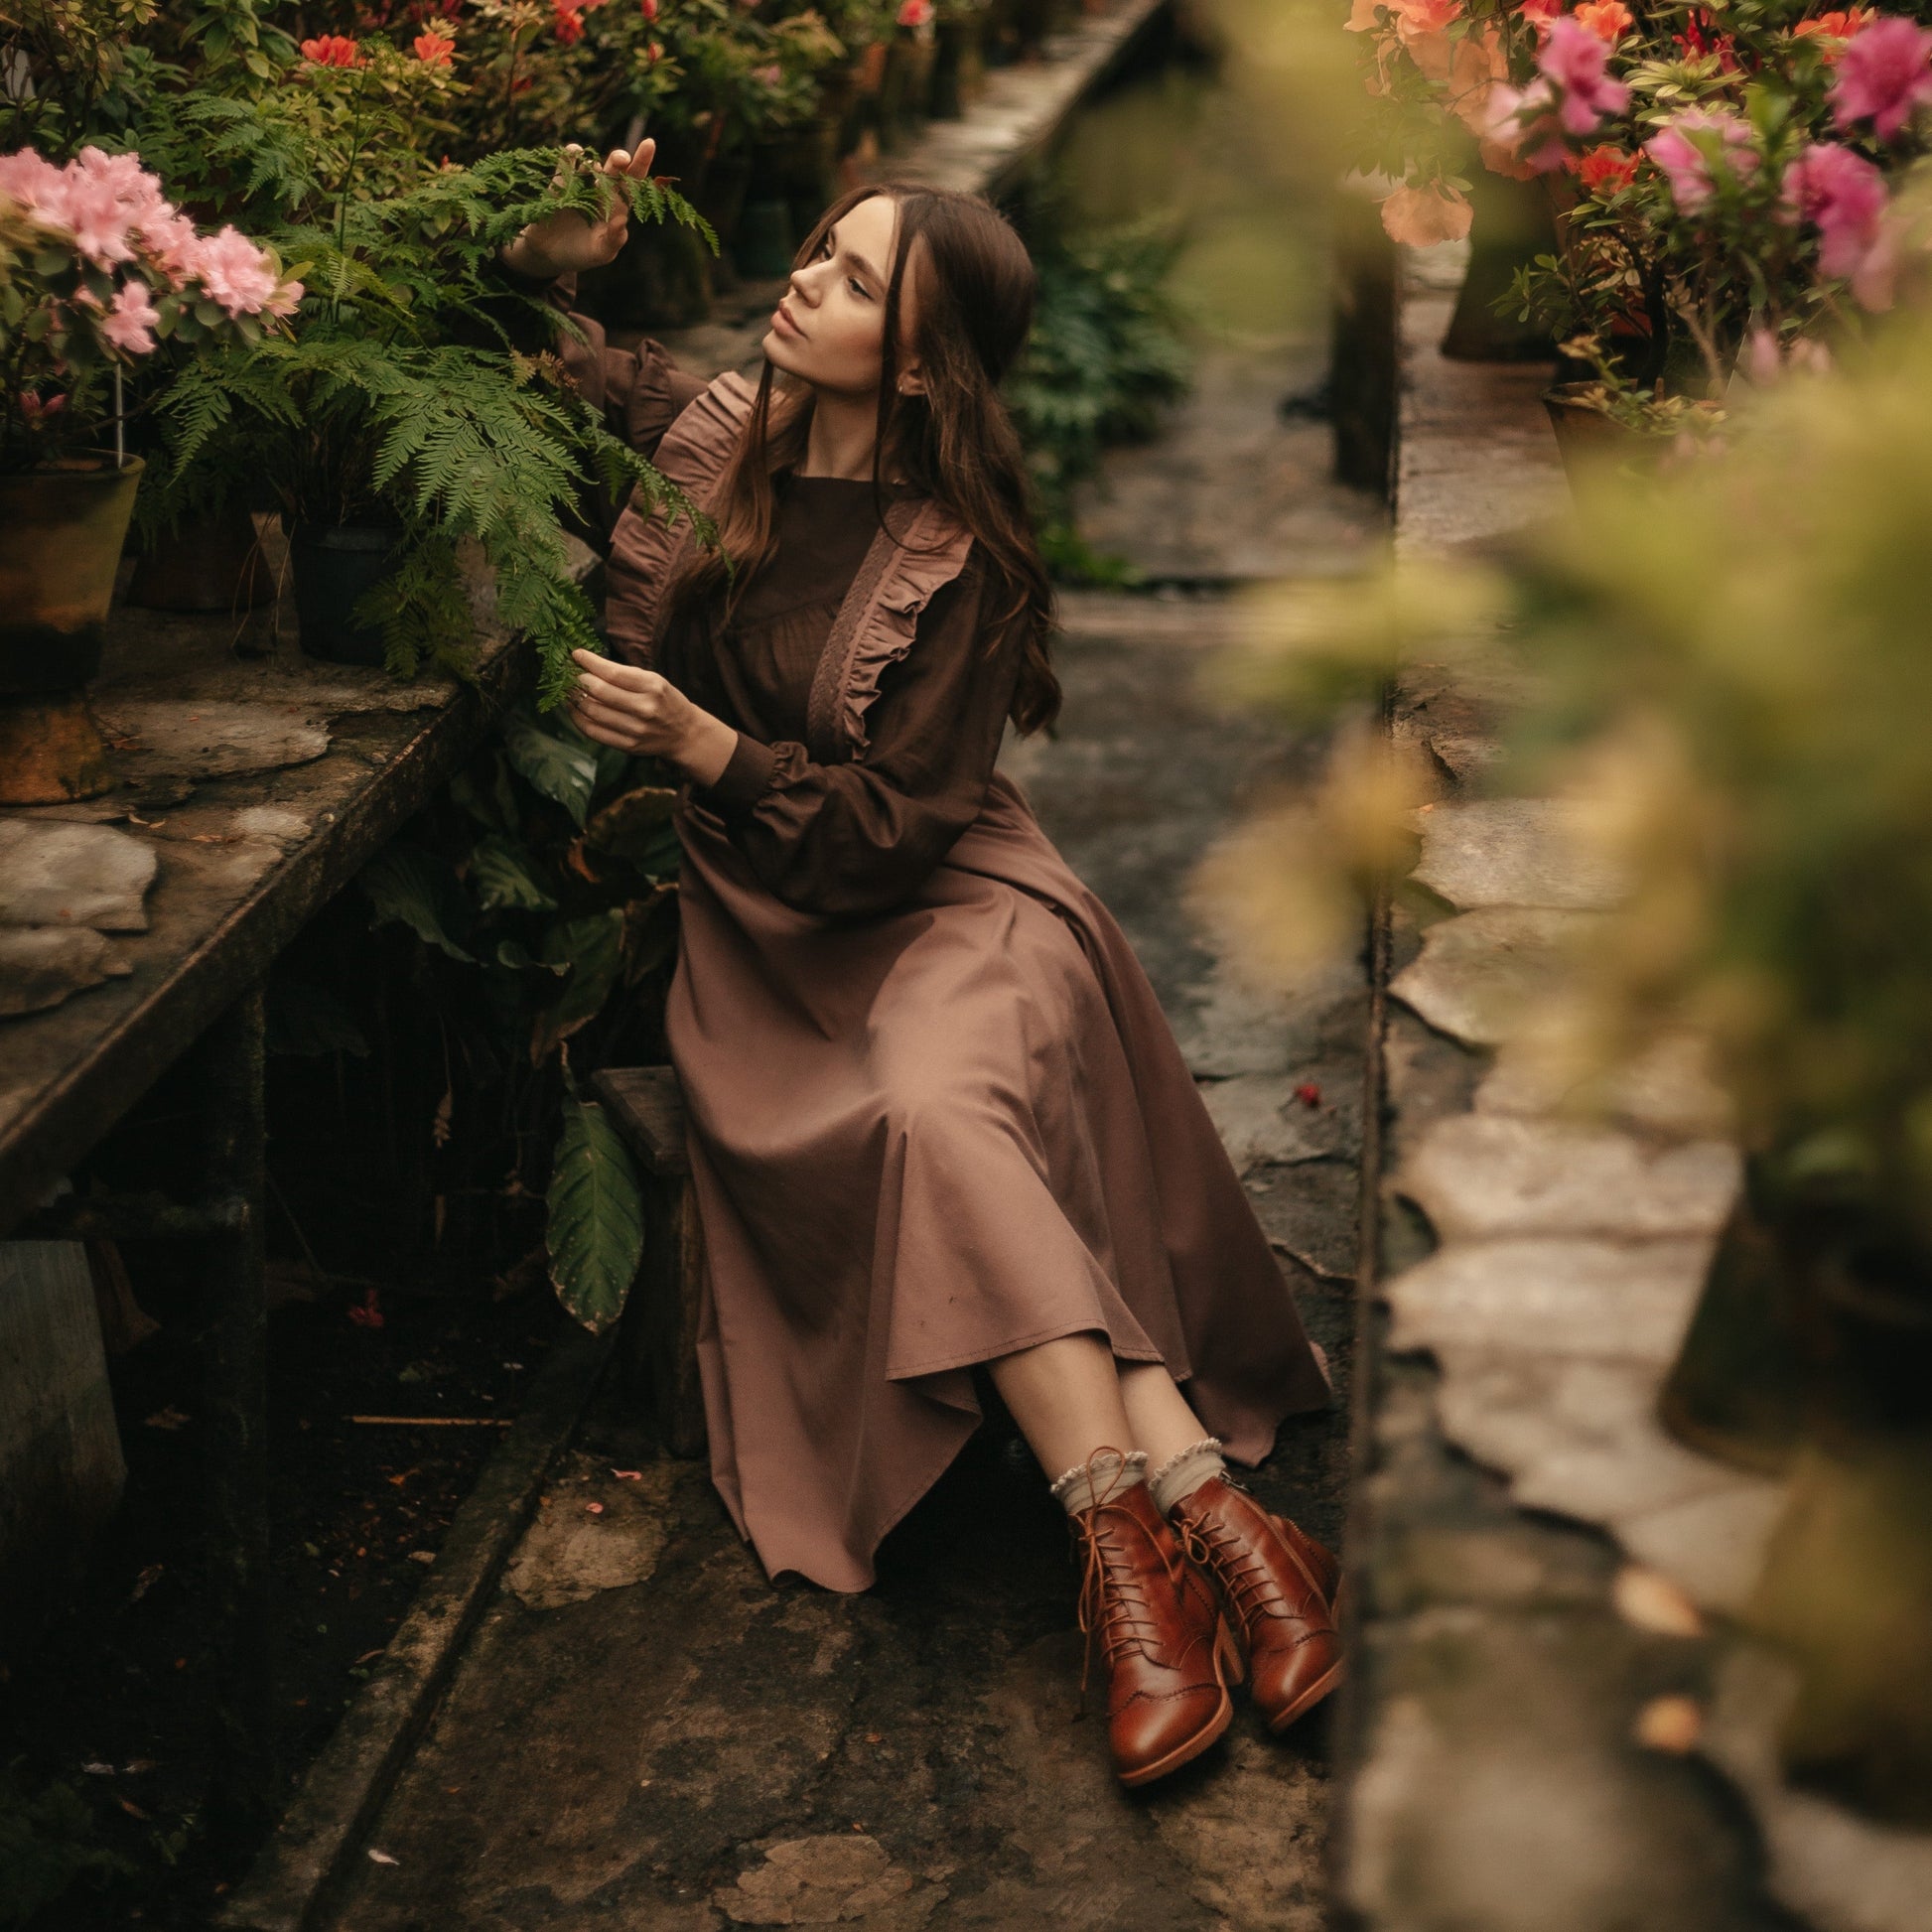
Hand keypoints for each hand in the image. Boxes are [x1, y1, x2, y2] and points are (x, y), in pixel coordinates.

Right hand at [501, 139, 656, 279]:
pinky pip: (566, 163)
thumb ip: (613, 240)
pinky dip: (570, 155)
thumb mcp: (600, 253)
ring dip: (593, 161)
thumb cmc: (581, 254)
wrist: (548, 253)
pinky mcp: (560, 182)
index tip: (649, 143)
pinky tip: (574, 154)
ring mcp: (581, 184)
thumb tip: (621, 221)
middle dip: (619, 160)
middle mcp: (602, 190)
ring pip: (590, 163)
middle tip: (622, 159)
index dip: (642, 163)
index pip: (634, 183)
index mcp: (617, 206)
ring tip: (594, 170)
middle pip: (615, 169)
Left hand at [566, 648, 737, 785]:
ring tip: (569, 690)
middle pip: (600, 692)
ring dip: (575, 699)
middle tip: (570, 674)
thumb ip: (624, 673)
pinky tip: (574, 709)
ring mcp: (636, 730)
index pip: (612, 673)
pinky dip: (578, 718)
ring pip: (593, 712)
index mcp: (653, 687)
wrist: (684, 734)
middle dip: (579, 680)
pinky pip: (594, 732)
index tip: (576, 655)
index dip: (589, 662)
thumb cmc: (665, 700)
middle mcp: (645, 709)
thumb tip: (587, 664)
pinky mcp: (627, 745)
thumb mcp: (653, 680)